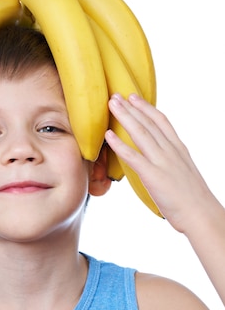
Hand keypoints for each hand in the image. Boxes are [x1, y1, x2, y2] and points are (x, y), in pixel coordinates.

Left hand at [106, 93, 213, 232]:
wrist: (201, 215)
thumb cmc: (193, 200)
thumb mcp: (184, 174)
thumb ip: (172, 164)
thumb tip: (162, 163)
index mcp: (179, 149)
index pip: (161, 121)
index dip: (146, 107)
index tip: (134, 97)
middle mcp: (171, 151)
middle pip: (148, 123)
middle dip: (130, 107)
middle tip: (115, 94)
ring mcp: (162, 162)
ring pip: (140, 133)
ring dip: (124, 117)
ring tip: (110, 105)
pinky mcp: (154, 175)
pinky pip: (133, 156)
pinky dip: (119, 144)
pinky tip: (108, 135)